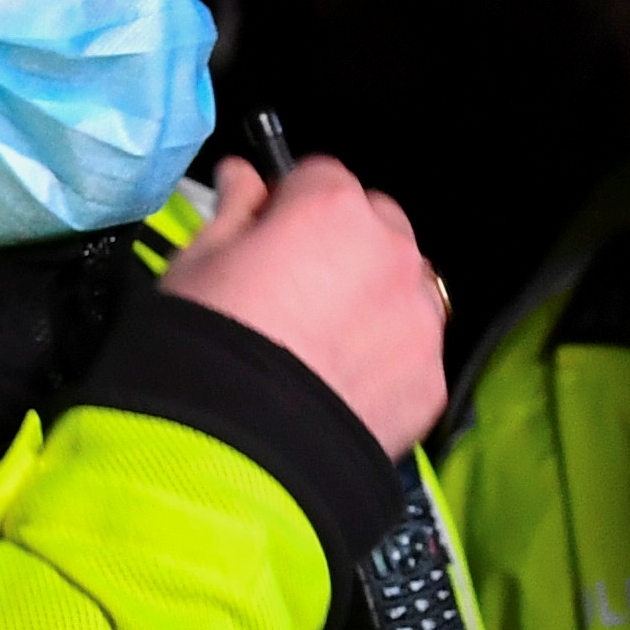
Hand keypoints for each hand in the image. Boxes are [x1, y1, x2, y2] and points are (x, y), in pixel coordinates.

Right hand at [164, 154, 446, 454]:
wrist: (234, 453)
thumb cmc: (207, 344)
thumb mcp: (198, 263)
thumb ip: (233, 210)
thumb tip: (241, 177)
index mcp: (331, 208)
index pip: (320, 176)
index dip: (290, 204)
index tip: (269, 234)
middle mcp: (392, 252)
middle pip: (377, 224)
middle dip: (346, 243)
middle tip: (298, 290)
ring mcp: (420, 317)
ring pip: (407, 285)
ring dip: (377, 297)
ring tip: (326, 343)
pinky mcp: (432, 378)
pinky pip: (415, 349)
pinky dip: (389, 358)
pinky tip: (344, 385)